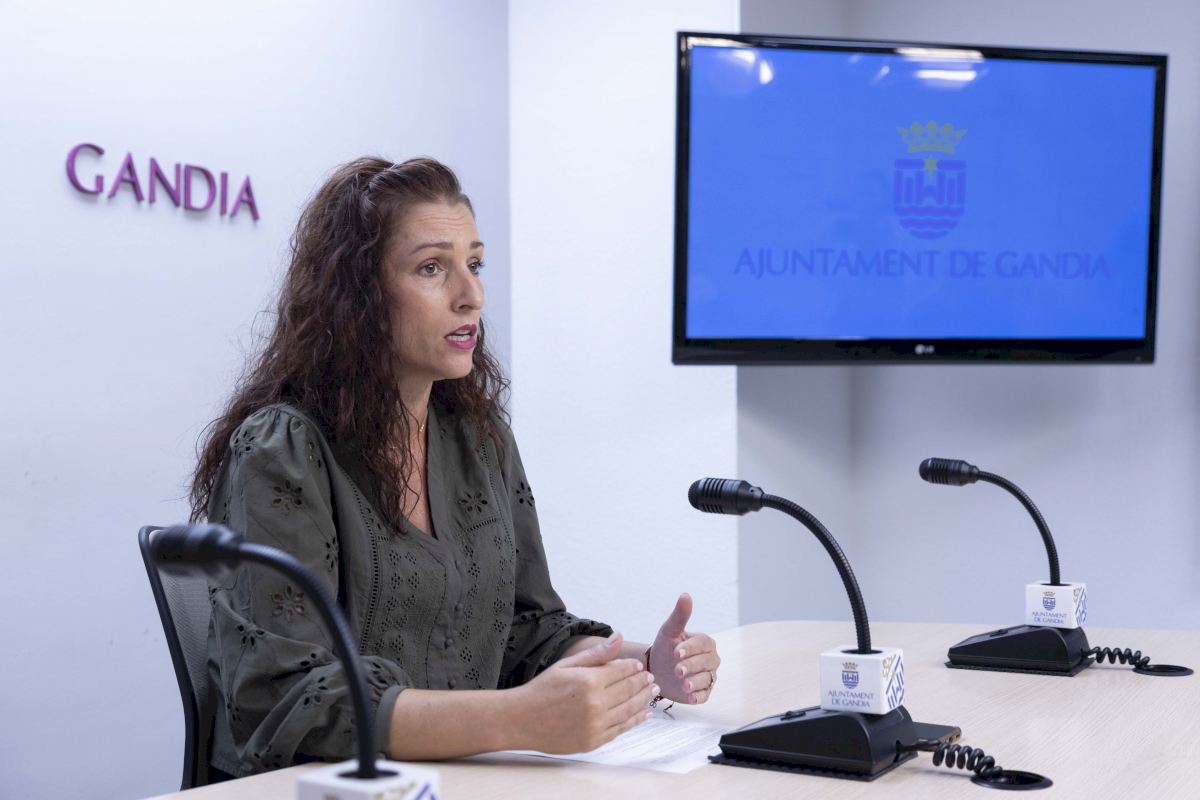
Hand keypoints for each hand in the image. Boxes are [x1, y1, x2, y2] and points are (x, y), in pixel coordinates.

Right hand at [514, 632, 657, 753]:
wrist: (522, 720)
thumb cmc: (542, 689)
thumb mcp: (567, 665)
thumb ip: (596, 654)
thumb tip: (619, 636)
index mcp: (589, 681)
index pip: (622, 671)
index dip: (633, 668)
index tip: (639, 666)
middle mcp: (595, 703)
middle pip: (629, 690)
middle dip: (643, 683)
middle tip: (652, 679)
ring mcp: (595, 724)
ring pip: (629, 710)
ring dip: (644, 700)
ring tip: (652, 693)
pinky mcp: (594, 741)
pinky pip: (621, 729)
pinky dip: (635, 721)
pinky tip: (644, 714)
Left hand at [648, 593, 720, 703]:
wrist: (657, 670)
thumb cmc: (665, 647)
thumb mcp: (669, 631)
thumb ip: (679, 615)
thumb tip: (685, 595)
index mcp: (705, 642)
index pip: (702, 644)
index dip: (690, 648)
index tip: (676, 652)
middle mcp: (710, 659)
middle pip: (706, 662)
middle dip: (692, 665)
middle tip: (677, 669)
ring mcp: (708, 675)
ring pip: (706, 678)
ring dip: (696, 682)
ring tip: (684, 684)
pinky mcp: (703, 691)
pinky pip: (705, 694)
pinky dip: (699, 696)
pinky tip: (691, 697)